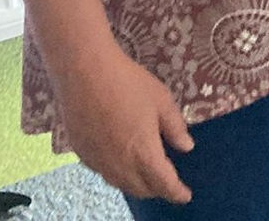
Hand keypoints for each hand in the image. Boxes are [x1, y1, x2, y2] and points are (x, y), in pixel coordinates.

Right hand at [53, 47, 193, 202]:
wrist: (85, 73)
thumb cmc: (128, 83)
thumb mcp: (161, 100)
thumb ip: (175, 127)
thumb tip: (186, 147)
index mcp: (144, 154)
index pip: (164, 184)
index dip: (177, 192)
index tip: (185, 195)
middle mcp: (120, 166)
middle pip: (142, 189)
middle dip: (157, 189)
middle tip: (167, 182)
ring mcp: (98, 162)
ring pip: (121, 184)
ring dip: (137, 184)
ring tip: (146, 176)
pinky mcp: (82, 154)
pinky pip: (104, 172)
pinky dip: (117, 173)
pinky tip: (120, 160)